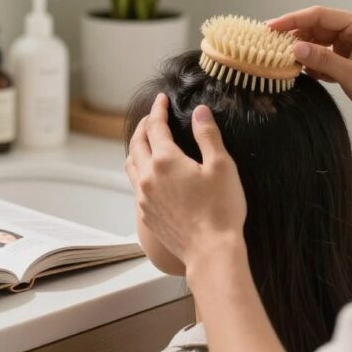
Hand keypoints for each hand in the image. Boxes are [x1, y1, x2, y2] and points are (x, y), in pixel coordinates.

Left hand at [126, 93, 245, 263]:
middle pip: (136, 143)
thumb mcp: (221, 166)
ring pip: (131, 164)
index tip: (161, 100)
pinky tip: (150, 174)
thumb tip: (199, 112)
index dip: (158, 110)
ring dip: (136, 148)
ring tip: (146, 141)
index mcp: (165, 161)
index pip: (155, 126)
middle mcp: (147, 177)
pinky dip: (139, 171)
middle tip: (153, 117)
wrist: (211, 252)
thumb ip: (208, 135)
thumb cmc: (221, 210)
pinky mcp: (145, 215)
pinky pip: (135, 185)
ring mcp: (143, 198)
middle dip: (144, 126)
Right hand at [267, 6, 351, 147]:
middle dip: (293, 36)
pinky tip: (300, 72)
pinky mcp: (348, 60)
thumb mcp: (351, 75)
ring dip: (301, 51)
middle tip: (268, 46)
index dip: (291, 20)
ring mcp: (351, 45)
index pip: (318, 15)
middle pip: (315, 26)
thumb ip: (322, 60)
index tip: (269, 28)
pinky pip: (322, 56)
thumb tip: (293, 48)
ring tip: (280, 60)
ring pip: (316, 42)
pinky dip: (311, 63)